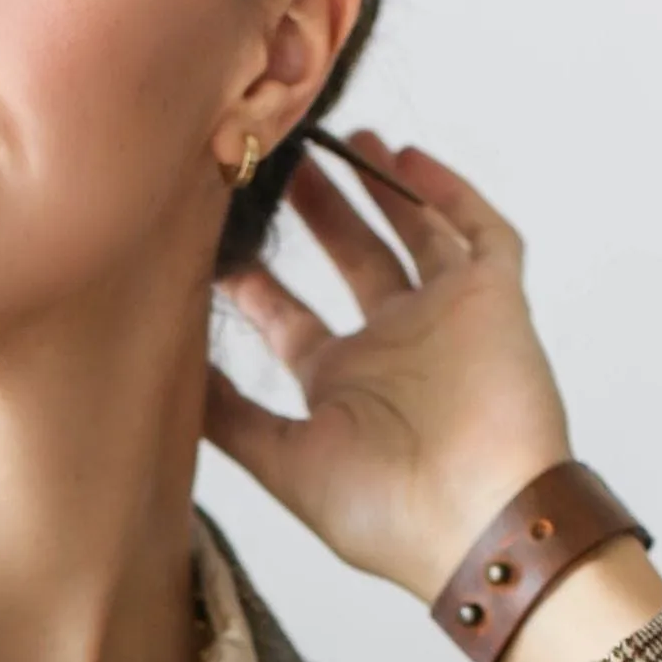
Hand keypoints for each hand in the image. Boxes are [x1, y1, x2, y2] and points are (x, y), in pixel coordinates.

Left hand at [207, 136, 661, 661]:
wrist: (482, 526)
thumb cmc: (387, 516)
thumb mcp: (286, 463)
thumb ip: (230, 417)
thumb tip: (167, 372)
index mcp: (340, 386)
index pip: (289, 319)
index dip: (254, 280)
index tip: (209, 236)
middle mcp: (392, 348)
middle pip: (348, 261)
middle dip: (315, 211)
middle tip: (273, 162)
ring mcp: (445, 321)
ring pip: (411, 232)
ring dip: (377, 186)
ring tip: (338, 136)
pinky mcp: (494, 301)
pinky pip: (481, 232)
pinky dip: (450, 194)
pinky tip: (407, 156)